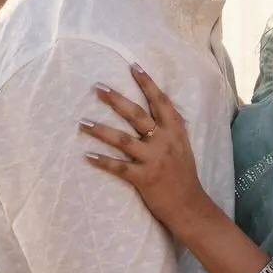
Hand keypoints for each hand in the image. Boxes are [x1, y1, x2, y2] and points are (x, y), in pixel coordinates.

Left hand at [80, 65, 209, 234]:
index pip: (160, 101)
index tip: (134, 67)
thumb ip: (169, 129)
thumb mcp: (182, 145)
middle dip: (116, 100)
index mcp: (175, 130)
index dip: (147, 83)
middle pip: (136, 115)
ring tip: (82, 122)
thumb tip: (156, 110)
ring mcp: (153, 159)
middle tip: (98, 88)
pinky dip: (102, 161)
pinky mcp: (144, 178)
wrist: (189, 206)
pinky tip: (87, 156)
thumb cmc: (184, 175)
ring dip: (100, 130)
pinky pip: (119, 167)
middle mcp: (164, 141)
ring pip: (123, 140)